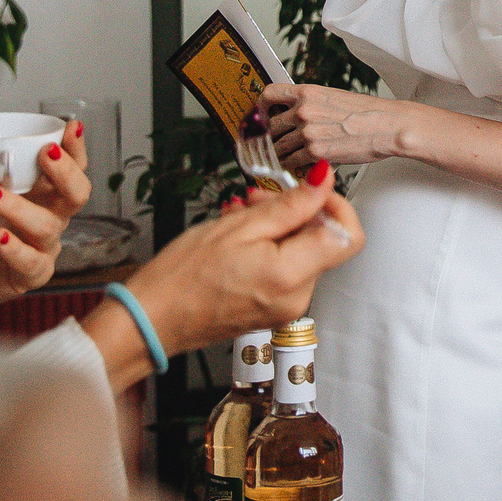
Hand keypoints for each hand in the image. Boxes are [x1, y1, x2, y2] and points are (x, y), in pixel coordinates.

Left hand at [0, 117, 92, 317]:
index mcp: (42, 194)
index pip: (73, 169)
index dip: (76, 149)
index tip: (70, 127)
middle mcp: (50, 218)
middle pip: (78, 195)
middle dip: (66, 172)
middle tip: (45, 153)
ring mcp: (42, 248)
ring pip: (47, 226)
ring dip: (20, 207)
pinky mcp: (28, 276)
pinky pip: (31, 263)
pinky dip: (15, 248)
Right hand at [95, 164, 363, 376]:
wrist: (153, 319)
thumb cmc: (182, 277)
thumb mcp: (238, 227)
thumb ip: (290, 205)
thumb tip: (324, 181)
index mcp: (291, 275)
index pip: (348, 235)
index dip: (335, 204)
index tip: (313, 189)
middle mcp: (297, 297)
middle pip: (323, 240)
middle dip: (298, 211)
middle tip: (260, 197)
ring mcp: (287, 306)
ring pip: (303, 252)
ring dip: (279, 226)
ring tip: (241, 214)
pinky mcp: (274, 308)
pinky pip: (287, 268)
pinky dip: (270, 246)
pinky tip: (240, 236)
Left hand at [263, 82, 422, 168]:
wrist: (387, 126)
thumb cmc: (369, 113)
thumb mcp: (335, 97)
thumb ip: (311, 104)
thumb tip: (297, 114)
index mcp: (308, 92)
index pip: (269, 94)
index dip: (260, 106)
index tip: (260, 114)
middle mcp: (303, 110)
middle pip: (270, 125)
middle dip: (270, 137)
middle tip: (273, 142)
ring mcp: (307, 132)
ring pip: (277, 146)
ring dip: (279, 154)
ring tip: (285, 157)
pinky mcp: (314, 152)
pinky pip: (290, 162)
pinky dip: (291, 165)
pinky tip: (296, 164)